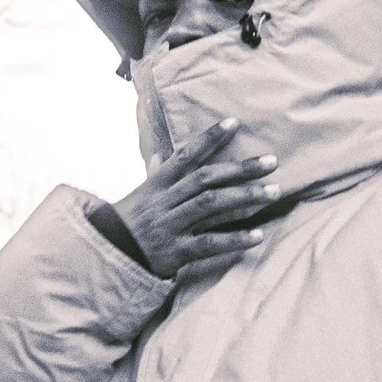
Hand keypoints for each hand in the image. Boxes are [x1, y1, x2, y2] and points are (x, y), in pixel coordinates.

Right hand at [113, 121, 279, 282]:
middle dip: (240, 169)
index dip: (209, 139)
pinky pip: (208, 244)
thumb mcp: (137, 197)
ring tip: (274, 191)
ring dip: (245, 197)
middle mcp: (164, 202)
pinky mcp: (175, 252)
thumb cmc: (125, 226)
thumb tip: (161, 155)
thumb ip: (154, 176)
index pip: (185, 155)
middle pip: (205, 178)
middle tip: (271, 161)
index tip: (233, 123)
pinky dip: (234, 239)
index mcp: (156, 185)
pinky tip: (258, 236)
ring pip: (210, 205)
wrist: (106, 258)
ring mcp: (170, 226)